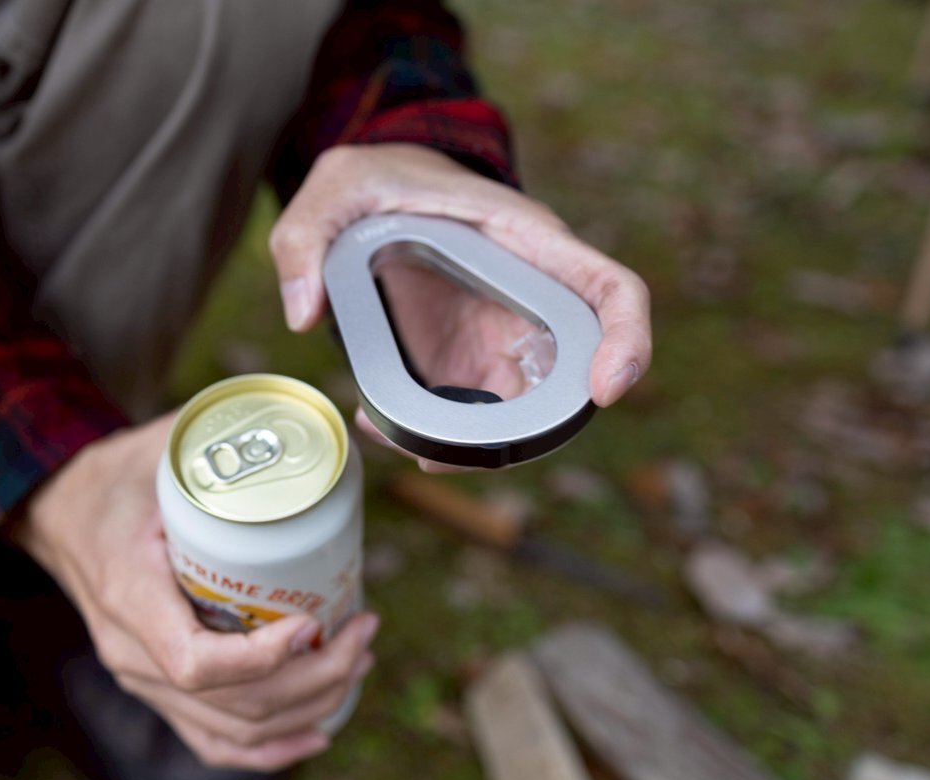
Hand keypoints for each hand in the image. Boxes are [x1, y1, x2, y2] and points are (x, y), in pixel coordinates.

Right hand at [14, 412, 379, 770]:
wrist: (58, 513)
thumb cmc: (112, 481)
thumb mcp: (159, 449)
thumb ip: (224, 436)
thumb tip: (304, 431)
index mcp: (128, 593)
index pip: (196, 662)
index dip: (263, 658)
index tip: (313, 622)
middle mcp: (130, 652)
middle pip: (233, 703)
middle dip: (314, 678)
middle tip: (363, 632)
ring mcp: (141, 678)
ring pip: (233, 728)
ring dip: (307, 706)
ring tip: (356, 660)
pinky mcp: (156, 688)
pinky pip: (212, 740)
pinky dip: (268, 747)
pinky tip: (315, 730)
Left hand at [269, 143, 651, 458]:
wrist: (379, 190)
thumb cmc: (377, 175)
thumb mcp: (333, 184)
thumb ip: (306, 237)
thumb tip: (303, 313)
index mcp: (524, 240)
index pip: (610, 289)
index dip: (627, 339)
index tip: (606, 390)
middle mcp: (529, 294)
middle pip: (569, 378)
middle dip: (520, 433)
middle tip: (437, 454)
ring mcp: (502, 334)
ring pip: (520, 411)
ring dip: (467, 445)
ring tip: (387, 436)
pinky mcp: (471, 359)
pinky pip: (476, 412)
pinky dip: (437, 435)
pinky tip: (377, 425)